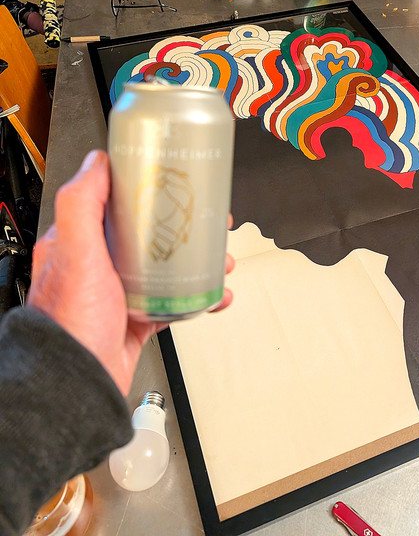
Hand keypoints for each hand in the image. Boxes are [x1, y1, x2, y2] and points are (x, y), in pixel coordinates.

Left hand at [28, 150, 233, 395]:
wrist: (76, 384)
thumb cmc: (70, 322)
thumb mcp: (76, 251)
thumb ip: (81, 203)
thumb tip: (97, 161)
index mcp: (81, 243)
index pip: (117, 203)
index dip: (150, 189)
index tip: (177, 182)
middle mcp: (98, 266)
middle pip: (151, 234)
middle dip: (187, 227)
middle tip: (212, 223)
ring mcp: (119, 294)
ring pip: (166, 268)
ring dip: (198, 262)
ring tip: (221, 260)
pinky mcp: (135, 320)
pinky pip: (172, 302)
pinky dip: (197, 298)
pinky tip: (213, 296)